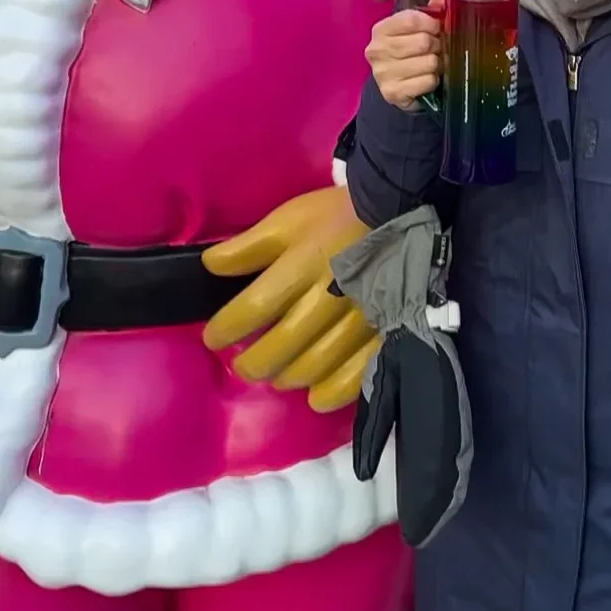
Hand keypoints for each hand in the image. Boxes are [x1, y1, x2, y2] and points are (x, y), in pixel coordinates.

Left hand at [202, 185, 377, 411]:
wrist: (399, 214)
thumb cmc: (337, 216)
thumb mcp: (289, 219)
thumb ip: (248, 247)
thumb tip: (210, 267)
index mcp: (302, 265)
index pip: (252, 310)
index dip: (226, 330)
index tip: (215, 338)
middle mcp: (329, 298)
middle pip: (281, 347)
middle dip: (253, 363)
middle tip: (244, 365)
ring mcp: (360, 321)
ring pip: (314, 367)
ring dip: (287, 377)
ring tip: (278, 373)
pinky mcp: (384, 334)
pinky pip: (356, 376)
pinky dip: (331, 393)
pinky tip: (316, 395)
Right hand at [365, 0, 450, 110]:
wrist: (398, 88)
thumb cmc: (409, 53)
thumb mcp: (418, 29)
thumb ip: (431, 9)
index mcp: (381, 30)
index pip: (411, 19)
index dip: (432, 23)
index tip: (437, 29)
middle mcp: (377, 50)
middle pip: (423, 42)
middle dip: (437, 46)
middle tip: (437, 50)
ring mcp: (382, 73)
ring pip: (428, 62)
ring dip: (437, 65)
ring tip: (433, 65)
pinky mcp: (393, 93)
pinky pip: (427, 81)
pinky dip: (433, 81)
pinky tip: (427, 79)